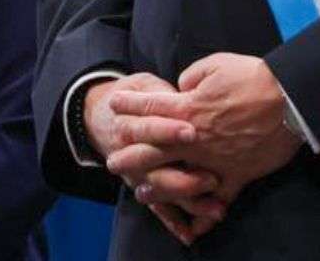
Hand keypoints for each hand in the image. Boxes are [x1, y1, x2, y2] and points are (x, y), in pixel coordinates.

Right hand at [85, 74, 223, 244]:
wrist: (104, 114)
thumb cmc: (138, 95)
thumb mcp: (146, 86)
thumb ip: (164, 93)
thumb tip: (186, 90)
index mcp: (132, 125)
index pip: (148, 128)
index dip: (167, 130)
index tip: (190, 131)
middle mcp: (132, 154)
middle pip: (156, 169)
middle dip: (183, 175)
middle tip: (212, 178)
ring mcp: (139, 175)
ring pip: (161, 192)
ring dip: (188, 201)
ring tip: (215, 207)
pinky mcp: (145, 188)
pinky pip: (159, 209)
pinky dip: (174, 222)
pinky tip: (191, 233)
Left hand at [108, 54, 303, 213]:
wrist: (291, 99)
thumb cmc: (255, 77)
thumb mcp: (217, 64)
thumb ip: (192, 75)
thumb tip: (181, 86)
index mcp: (188, 108)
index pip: (149, 108)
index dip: (129, 105)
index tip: (115, 104)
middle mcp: (195, 139)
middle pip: (151, 151)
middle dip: (128, 156)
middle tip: (113, 162)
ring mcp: (214, 161)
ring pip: (175, 180)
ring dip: (155, 188)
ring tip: (142, 192)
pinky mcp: (237, 175)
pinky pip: (219, 200)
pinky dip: (207, 217)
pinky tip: (195, 229)